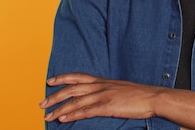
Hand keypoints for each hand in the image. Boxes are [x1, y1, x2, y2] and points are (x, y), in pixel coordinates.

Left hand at [39, 73, 161, 122]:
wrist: (153, 97)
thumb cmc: (138, 95)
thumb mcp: (119, 88)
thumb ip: (106, 90)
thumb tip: (96, 97)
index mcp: (103, 81)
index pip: (77, 76)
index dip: (62, 78)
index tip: (49, 81)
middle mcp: (100, 86)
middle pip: (71, 89)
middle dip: (54, 96)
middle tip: (42, 103)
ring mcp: (103, 96)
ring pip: (75, 101)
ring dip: (59, 108)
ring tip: (47, 115)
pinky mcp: (107, 106)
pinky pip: (85, 111)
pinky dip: (72, 114)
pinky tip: (63, 118)